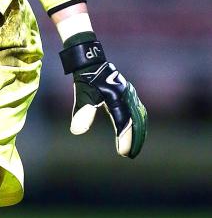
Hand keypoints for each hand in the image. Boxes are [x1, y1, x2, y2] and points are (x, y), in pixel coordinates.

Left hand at [59, 35, 146, 158]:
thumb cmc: (87, 78)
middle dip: (135, 139)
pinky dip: (139, 125)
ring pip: (140, 117)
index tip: (122, 152)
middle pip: (136, 121)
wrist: (92, 62)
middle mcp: (128, 96)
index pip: (124, 121)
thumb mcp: (83, 93)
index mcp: (118, 96)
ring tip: (134, 148)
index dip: (125, 137)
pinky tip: (135, 133)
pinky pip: (138, 113)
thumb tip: (77, 131)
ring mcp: (130, 95)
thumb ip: (82, 111)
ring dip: (139, 133)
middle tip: (130, 155)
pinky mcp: (129, 96)